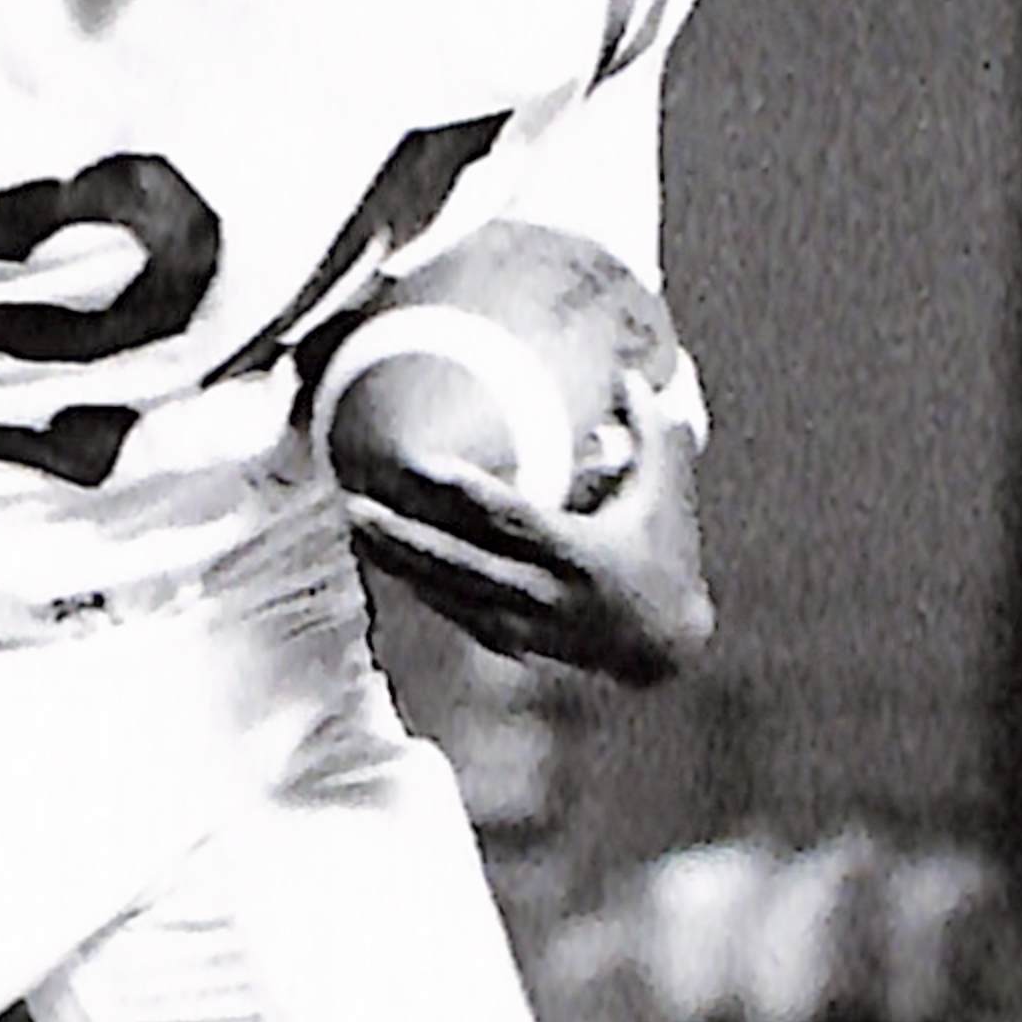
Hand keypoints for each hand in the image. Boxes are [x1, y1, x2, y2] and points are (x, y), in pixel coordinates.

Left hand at [347, 413, 713, 687]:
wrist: (665, 646)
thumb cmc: (666, 555)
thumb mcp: (665, 492)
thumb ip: (649, 432)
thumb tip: (629, 375)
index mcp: (579, 552)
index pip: (513, 518)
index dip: (467, 492)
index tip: (423, 464)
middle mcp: (546, 591)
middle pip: (461, 562)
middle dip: (405, 536)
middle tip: (355, 504)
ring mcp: (527, 621)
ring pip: (449, 593)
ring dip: (400, 562)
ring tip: (356, 526)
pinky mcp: (516, 640)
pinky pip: (457, 614)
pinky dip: (422, 588)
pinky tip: (387, 562)